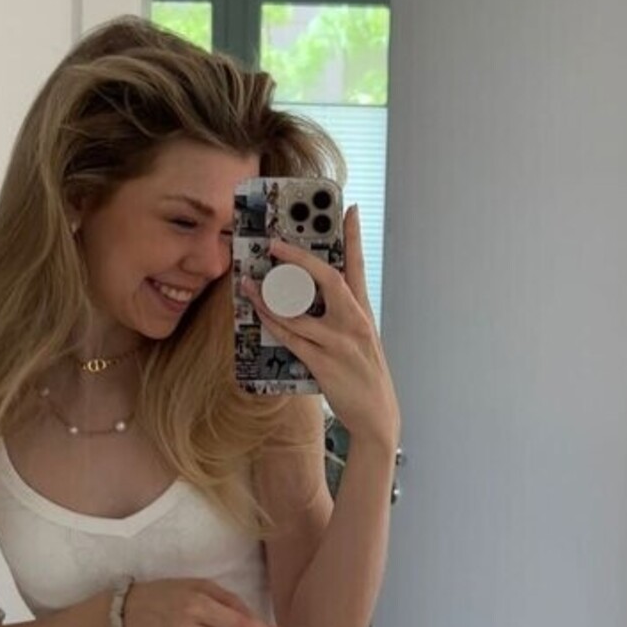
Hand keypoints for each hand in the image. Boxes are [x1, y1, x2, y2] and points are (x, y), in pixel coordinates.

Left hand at [241, 204, 400, 449]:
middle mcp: (355, 322)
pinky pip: (292, 338)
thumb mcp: (360, 339)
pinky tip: (259, 312)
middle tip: (275, 242)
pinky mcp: (325, 363)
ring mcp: (340, 342)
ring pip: (300, 310)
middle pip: (328, 278)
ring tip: (249, 282)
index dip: (355, 237)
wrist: (377, 416)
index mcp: (363, 312)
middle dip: (299, 257)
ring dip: (270, 295)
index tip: (351, 209)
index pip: (359, 266)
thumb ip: (339, 317)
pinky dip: (273, 323)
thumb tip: (306, 297)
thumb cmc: (363, 375)